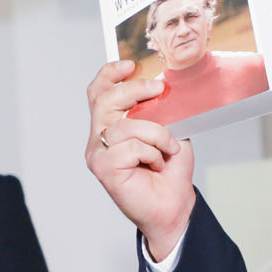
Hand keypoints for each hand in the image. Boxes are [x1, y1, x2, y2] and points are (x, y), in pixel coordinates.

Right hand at [85, 60, 195, 261]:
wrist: (174, 205)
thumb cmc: (169, 171)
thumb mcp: (169, 129)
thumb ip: (158, 109)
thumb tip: (160, 86)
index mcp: (110, 125)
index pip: (98, 92)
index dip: (109, 75)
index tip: (131, 66)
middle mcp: (99, 138)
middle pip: (105, 100)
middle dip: (134, 90)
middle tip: (158, 90)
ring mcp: (98, 154)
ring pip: (125, 126)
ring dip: (155, 133)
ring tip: (166, 149)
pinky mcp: (103, 169)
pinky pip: (130, 147)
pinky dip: (151, 153)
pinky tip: (155, 164)